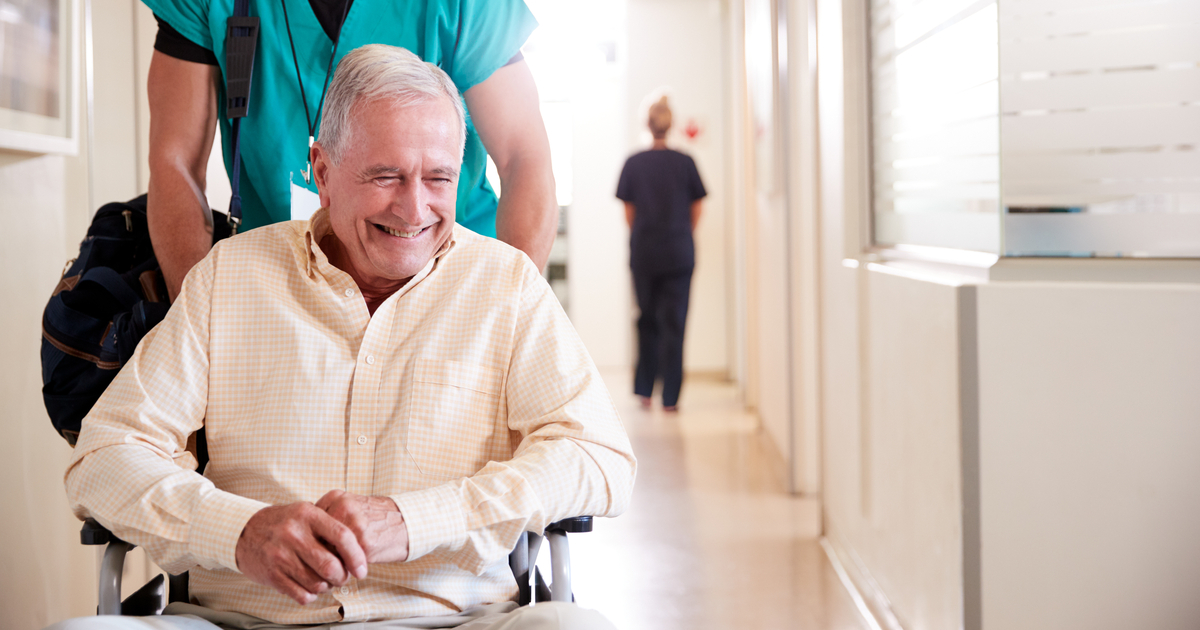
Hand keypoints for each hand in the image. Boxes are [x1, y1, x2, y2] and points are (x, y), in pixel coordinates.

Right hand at [235, 503, 366, 604]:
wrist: (244, 531)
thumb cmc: (283, 523)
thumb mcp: (305, 513)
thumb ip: (330, 527)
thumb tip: (358, 551)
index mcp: (308, 515)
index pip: (342, 536)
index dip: (357, 556)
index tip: (362, 569)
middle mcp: (294, 534)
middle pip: (331, 566)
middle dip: (342, 577)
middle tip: (342, 577)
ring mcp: (281, 555)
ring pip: (318, 583)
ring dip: (326, 587)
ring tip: (324, 580)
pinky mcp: (272, 574)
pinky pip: (301, 594)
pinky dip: (311, 595)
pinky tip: (310, 587)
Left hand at [316, 490, 409, 563]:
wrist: (408, 522)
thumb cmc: (377, 518)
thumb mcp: (351, 507)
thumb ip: (329, 517)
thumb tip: (304, 539)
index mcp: (336, 497)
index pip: (308, 525)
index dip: (311, 541)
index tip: (315, 549)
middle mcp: (343, 508)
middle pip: (314, 539)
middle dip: (317, 554)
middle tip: (324, 563)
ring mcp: (353, 525)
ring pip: (326, 553)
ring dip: (330, 565)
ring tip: (337, 568)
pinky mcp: (363, 544)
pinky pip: (343, 563)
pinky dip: (344, 570)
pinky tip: (351, 568)